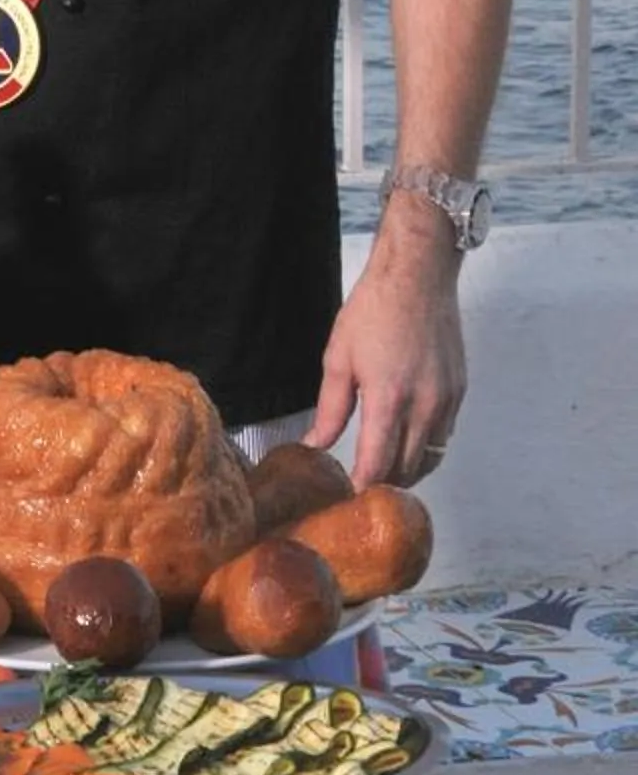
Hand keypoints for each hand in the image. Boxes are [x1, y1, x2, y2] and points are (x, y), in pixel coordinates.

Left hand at [306, 200, 465, 488]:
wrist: (417, 276)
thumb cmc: (373, 311)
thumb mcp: (338, 358)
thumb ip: (330, 410)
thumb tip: (315, 446)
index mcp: (389, 399)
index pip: (378, 466)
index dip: (361, 487)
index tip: (346, 498)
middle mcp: (424, 406)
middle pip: (406, 470)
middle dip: (382, 484)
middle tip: (359, 486)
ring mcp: (447, 402)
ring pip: (430, 458)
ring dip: (407, 470)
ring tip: (381, 470)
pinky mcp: (460, 393)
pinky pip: (444, 437)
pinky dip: (425, 448)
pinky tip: (405, 440)